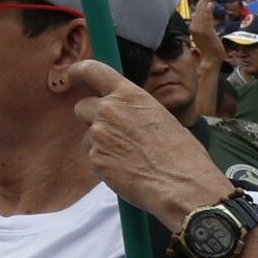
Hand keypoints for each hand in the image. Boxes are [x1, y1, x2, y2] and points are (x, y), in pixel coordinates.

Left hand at [64, 60, 232, 225]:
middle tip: (113, 134)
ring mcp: (99, 135)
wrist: (183, 186)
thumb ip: (136, 112)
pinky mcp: (95, 159)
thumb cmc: (183, 155)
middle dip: (92, 118)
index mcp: (130, 96)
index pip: (94, 70)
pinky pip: (93, 158)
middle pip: (82, 107)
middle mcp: (109, 111)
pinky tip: (127, 172)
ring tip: (129, 159)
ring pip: (88, 136)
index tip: (73, 75)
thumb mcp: (162, 118)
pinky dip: (105, 164)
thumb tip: (129, 117)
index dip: (79, 71)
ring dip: (101, 144)